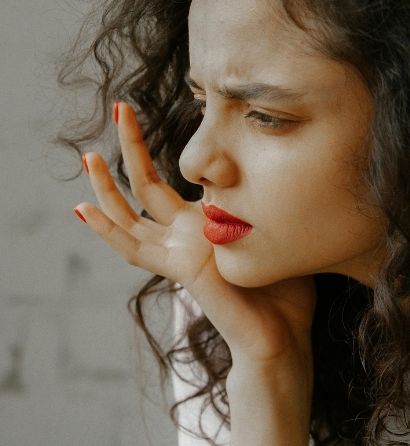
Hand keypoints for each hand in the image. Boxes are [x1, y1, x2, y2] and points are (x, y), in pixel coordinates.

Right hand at [75, 102, 315, 408]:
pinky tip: (85, 210)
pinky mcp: (183, 270)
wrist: (283, 338)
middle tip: (120, 107)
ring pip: (130, 217)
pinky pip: (137, 250)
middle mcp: (186, 238)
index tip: (167, 114)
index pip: (176, 181)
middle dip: (132, 148)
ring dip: (107, 187)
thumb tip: (283, 166)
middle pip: (146, 187)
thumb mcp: (277, 232)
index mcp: (206, 227)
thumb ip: (266, 203)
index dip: (168, 150)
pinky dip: (109, 231)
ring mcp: (180, 255)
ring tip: (88, 156)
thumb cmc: (287, 291)